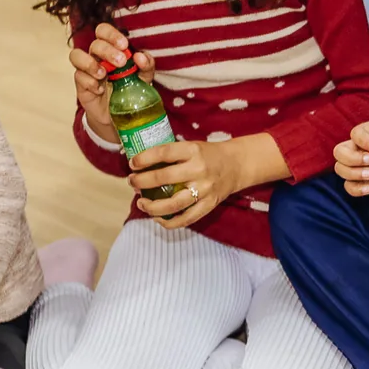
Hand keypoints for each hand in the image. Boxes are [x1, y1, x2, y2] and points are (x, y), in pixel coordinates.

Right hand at [70, 23, 150, 143]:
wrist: (118, 114)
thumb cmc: (130, 90)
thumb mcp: (144, 78)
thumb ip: (147, 66)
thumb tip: (140, 57)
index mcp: (111, 49)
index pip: (103, 31)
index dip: (111, 34)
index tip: (124, 44)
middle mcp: (97, 57)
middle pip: (95, 44)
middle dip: (107, 51)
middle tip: (121, 62)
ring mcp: (86, 70)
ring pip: (76, 55)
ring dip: (90, 63)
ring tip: (104, 74)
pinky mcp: (81, 85)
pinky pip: (78, 77)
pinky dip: (89, 82)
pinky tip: (100, 90)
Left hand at [129, 133, 285, 229]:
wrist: (237, 165)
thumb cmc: (208, 155)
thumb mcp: (191, 147)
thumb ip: (170, 155)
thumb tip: (140, 163)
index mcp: (193, 151)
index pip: (164, 153)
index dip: (144, 159)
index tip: (132, 164)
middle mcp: (199, 170)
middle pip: (164, 178)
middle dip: (142, 182)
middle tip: (132, 182)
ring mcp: (205, 190)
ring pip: (173, 204)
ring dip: (152, 206)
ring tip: (141, 203)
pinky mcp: (209, 204)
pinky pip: (186, 218)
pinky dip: (169, 222)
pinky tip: (157, 218)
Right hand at [335, 121, 368, 194]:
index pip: (356, 133)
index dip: (363, 140)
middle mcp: (358, 148)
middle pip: (340, 151)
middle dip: (352, 158)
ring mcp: (356, 165)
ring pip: (340, 168)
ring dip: (353, 174)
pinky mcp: (360, 181)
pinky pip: (349, 186)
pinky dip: (356, 189)